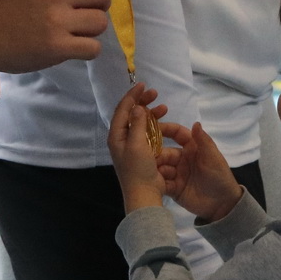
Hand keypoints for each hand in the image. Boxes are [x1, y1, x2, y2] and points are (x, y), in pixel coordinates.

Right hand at [0, 0, 112, 72]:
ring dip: (92, 30)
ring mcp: (55, 21)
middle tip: (84, 14)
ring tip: (75, 32)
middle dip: (100, 6)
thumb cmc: (11, 8)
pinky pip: (93, 48)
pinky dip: (87, 50)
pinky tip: (72, 47)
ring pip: (101, 22)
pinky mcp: (56, 48)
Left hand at [106, 83, 169, 210]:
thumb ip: (137, 124)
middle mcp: (122, 139)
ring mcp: (132, 145)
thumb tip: (137, 107)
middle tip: (155, 93)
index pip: (122, 110)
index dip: (132, 96)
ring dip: (151, 114)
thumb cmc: (138, 169)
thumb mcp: (137, 145)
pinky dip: (155, 125)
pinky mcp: (142, 152)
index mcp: (116, 136)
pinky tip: (163, 122)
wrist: (143, 194)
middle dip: (142, 102)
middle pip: (130, 114)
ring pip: (140, 123)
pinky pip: (147, 133)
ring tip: (164, 108)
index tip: (142, 85)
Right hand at [154, 119, 242, 223]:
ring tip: (147, 171)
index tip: (152, 127)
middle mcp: (181, 159)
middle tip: (146, 158)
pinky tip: (150, 182)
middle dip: (156, 154)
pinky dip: (155, 181)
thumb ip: (203, 141)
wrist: (222, 204)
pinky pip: (160, 182)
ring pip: (160, 167)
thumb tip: (195, 123)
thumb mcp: (213, 158)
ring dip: (154, 168)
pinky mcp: (172, 188)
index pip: (177, 134)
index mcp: (192, 148)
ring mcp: (176, 174)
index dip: (166, 129)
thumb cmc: (220, 177)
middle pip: (164, 153)